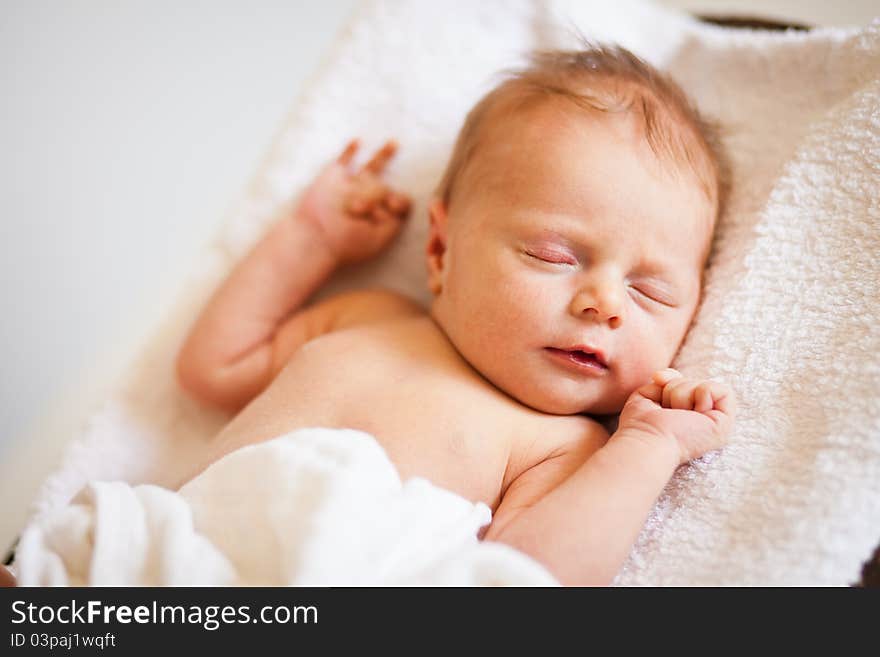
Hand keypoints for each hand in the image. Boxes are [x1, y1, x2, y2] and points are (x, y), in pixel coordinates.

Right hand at [295, 139, 411, 265]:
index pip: (401, 202)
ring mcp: (351, 186)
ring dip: (384, 155)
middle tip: (355, 209)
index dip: (399, 203)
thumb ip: (395, 220)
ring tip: (394, 143)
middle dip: (373, 196)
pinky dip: (349, 151)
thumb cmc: (347, 245)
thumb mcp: (378, 239)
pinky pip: (344, 160)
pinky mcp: (333, 177)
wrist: (314, 239)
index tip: (391, 207)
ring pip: (372, 168)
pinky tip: (357, 142)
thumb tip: (395, 196)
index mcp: (382, 216)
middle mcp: (369, 199)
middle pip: (383, 187)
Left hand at [616, 369, 735, 465]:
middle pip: (694, 382)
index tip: (658, 380)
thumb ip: (662, 382)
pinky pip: (722, 391)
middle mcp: (702, 422)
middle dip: (674, 389)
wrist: (647, 439)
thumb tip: (664, 376)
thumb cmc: (641, 424)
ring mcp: (715, 425)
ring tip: (676, 416)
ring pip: (706, 385)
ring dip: (682, 395)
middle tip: (667, 410)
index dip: (671, 378)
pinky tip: (692, 415)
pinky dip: (702, 394)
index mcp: (685, 418)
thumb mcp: (648, 395)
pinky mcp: (724, 425)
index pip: (686, 384)